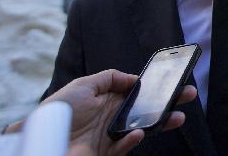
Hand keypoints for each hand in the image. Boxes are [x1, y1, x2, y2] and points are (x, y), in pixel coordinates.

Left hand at [41, 69, 195, 155]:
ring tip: (178, 117)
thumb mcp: (82, 85)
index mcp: (108, 99)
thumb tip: (134, 79)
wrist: (39, 141)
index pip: (138, 92)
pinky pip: (126, 146)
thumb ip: (109, 78)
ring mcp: (111, 136)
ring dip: (162, 122)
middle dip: (168, 102)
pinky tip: (138, 133)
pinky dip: (133, 140)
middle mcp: (113, 117)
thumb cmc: (58, 110)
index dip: (156, 87)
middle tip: (188, 95)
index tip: (174, 79)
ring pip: (143, 128)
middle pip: (147, 109)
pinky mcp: (107, 152)